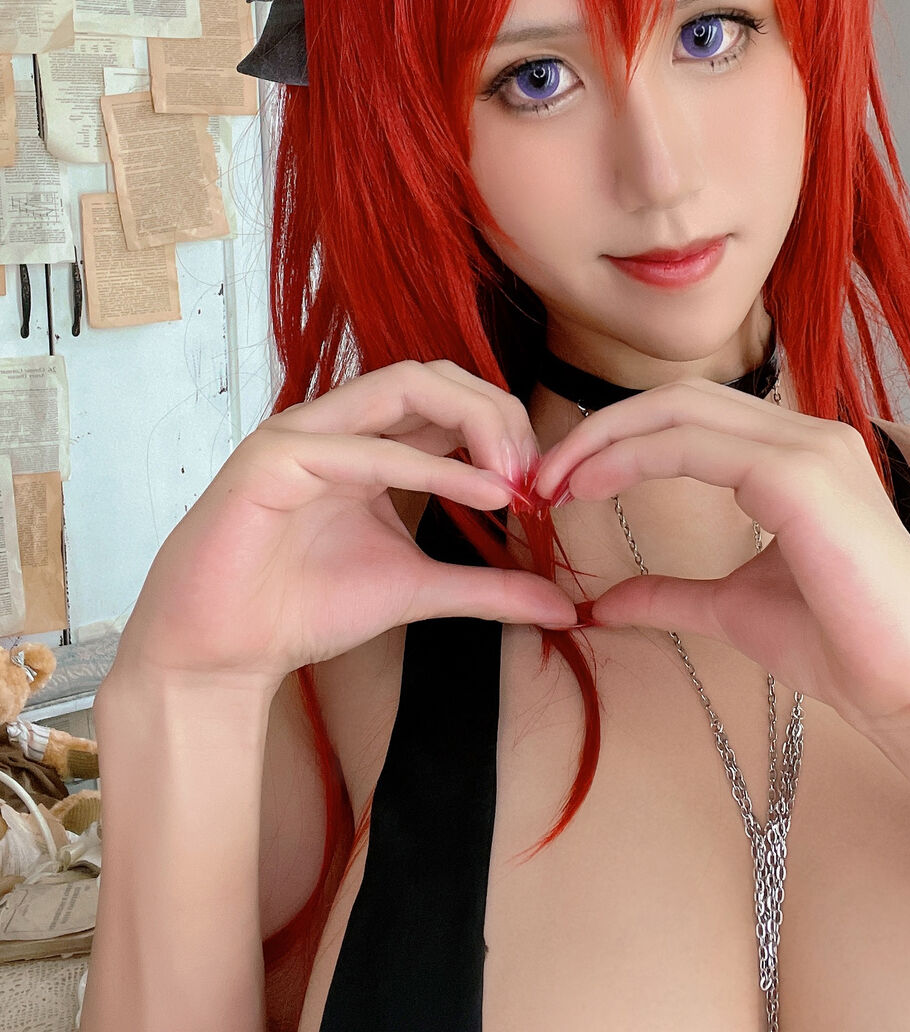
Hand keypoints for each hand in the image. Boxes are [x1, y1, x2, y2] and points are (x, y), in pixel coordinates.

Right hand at [111, 360, 576, 695]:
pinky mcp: (272, 459)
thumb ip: (489, 588)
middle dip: (499, 412)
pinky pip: (363, 448)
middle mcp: (337, 423)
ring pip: (402, 385)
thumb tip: (565, 608)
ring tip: (517, 477)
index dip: (507, 426)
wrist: (222, 655)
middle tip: (539, 472)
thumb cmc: (304, 610)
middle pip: (436, 376)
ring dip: (474, 422)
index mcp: (368, 439)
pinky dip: (432, 466)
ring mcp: (302, 433)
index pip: (449, 397)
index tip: (547, 484)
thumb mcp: (420, 590)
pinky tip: (483, 493)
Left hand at [531, 380, 909, 739]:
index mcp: (796, 457)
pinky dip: (632, 458)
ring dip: (605, 439)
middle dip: (600, 429)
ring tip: (554, 483)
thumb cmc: (846, 648)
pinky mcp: (804, 476)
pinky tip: (591, 489)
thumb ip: (670, 594)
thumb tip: (600, 604)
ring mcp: (809, 449)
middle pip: (678, 398)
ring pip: (681, 409)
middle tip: (541, 477)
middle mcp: (806, 436)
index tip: (560, 483)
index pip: (689, 416)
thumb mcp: (734, 610)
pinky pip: (697, 445)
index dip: (617, 438)